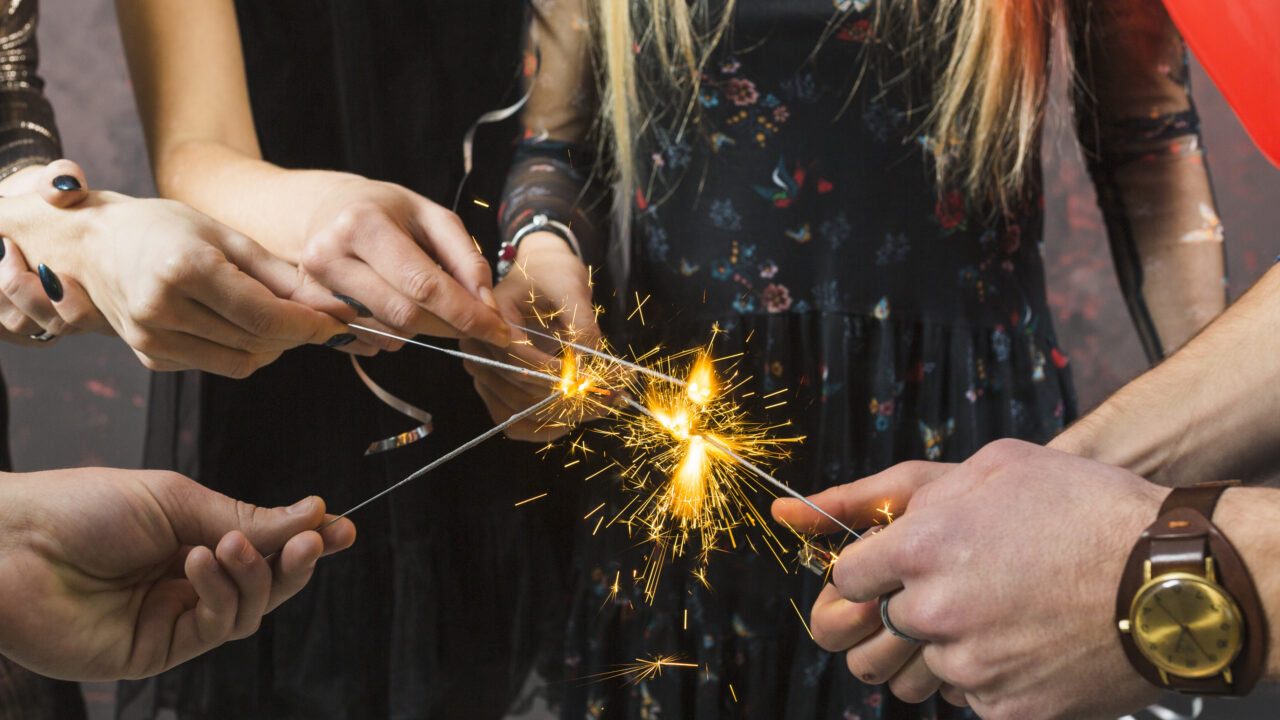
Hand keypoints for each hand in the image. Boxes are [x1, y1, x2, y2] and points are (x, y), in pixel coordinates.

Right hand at [0, 161, 375, 374]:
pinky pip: (217, 364)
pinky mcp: (151, 358)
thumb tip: (334, 306)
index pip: (265, 315)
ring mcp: (152, 339)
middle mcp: (162, 309)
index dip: (310, 324)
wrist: (91, 246)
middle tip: (321, 320)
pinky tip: (238, 324)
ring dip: (274, 346)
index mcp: (184, 270)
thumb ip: (280, 275)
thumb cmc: (163, 229)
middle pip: (257, 340)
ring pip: (242, 362)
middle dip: (299, 334)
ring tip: (280, 318)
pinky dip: (242, 349)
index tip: (339, 322)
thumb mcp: (225, 236)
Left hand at [0, 467, 354, 680]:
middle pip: (265, 583)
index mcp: (190, 537)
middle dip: (295, 561)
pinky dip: (222, 594)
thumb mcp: (178, 499)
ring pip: (248, 610)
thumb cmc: (83, 508)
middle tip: (317, 540)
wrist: (11, 545)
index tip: (342, 526)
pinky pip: (216, 630)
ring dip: (254, 576)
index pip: (261, 545)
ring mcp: (173, 618)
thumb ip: (246, 518)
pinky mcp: (156, 652)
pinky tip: (202, 562)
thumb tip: (314, 512)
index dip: (303, 539)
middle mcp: (187, 581)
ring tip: (227, 545)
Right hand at [299, 174, 507, 347]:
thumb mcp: (433, 218)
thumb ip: (467, 259)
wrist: (325, 211)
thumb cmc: (387, 212)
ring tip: (422, 299)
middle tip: (474, 322)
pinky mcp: (311, 311)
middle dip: (449, 326)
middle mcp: (329, 257)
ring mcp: (314, 287)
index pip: (423, 286)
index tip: (499, 332)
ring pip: (388, 334)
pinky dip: (393, 334)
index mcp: (363, 225)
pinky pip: (368, 343)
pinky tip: (392, 304)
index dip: (467, 314)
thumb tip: (487, 307)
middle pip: (405, 316)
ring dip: (421, 329)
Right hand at [460, 232, 600, 440]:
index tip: (591, 379)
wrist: (541, 274)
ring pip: (518, 412)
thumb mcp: (571, 287)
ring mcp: (485, 372)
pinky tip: (576, 419)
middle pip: (519, 388)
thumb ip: (580, 323)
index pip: (517, 357)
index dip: (554, 374)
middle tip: (613, 395)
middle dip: (568, 397)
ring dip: (562, 416)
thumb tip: (587, 363)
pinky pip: (514, 422)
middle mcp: (479, 347)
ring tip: (604, 406)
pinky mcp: (497, 390)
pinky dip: (546, 426)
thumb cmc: (552, 274)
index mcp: (490, 316)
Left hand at [772, 440, 1167, 718]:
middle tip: (914, 605)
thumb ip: (882, 489)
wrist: (1173, 578)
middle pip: (857, 641)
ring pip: (910, 675)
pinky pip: (964, 702)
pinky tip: (1020, 643)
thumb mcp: (987, 468)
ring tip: (984, 618)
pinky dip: (983, 679)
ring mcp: (970, 666)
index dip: (864, 573)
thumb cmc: (1085, 509)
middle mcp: (935, 610)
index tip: (887, 570)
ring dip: (932, 651)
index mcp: (923, 545)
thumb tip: (791, 511)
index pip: (843, 577)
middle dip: (872, 624)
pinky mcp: (1005, 710)